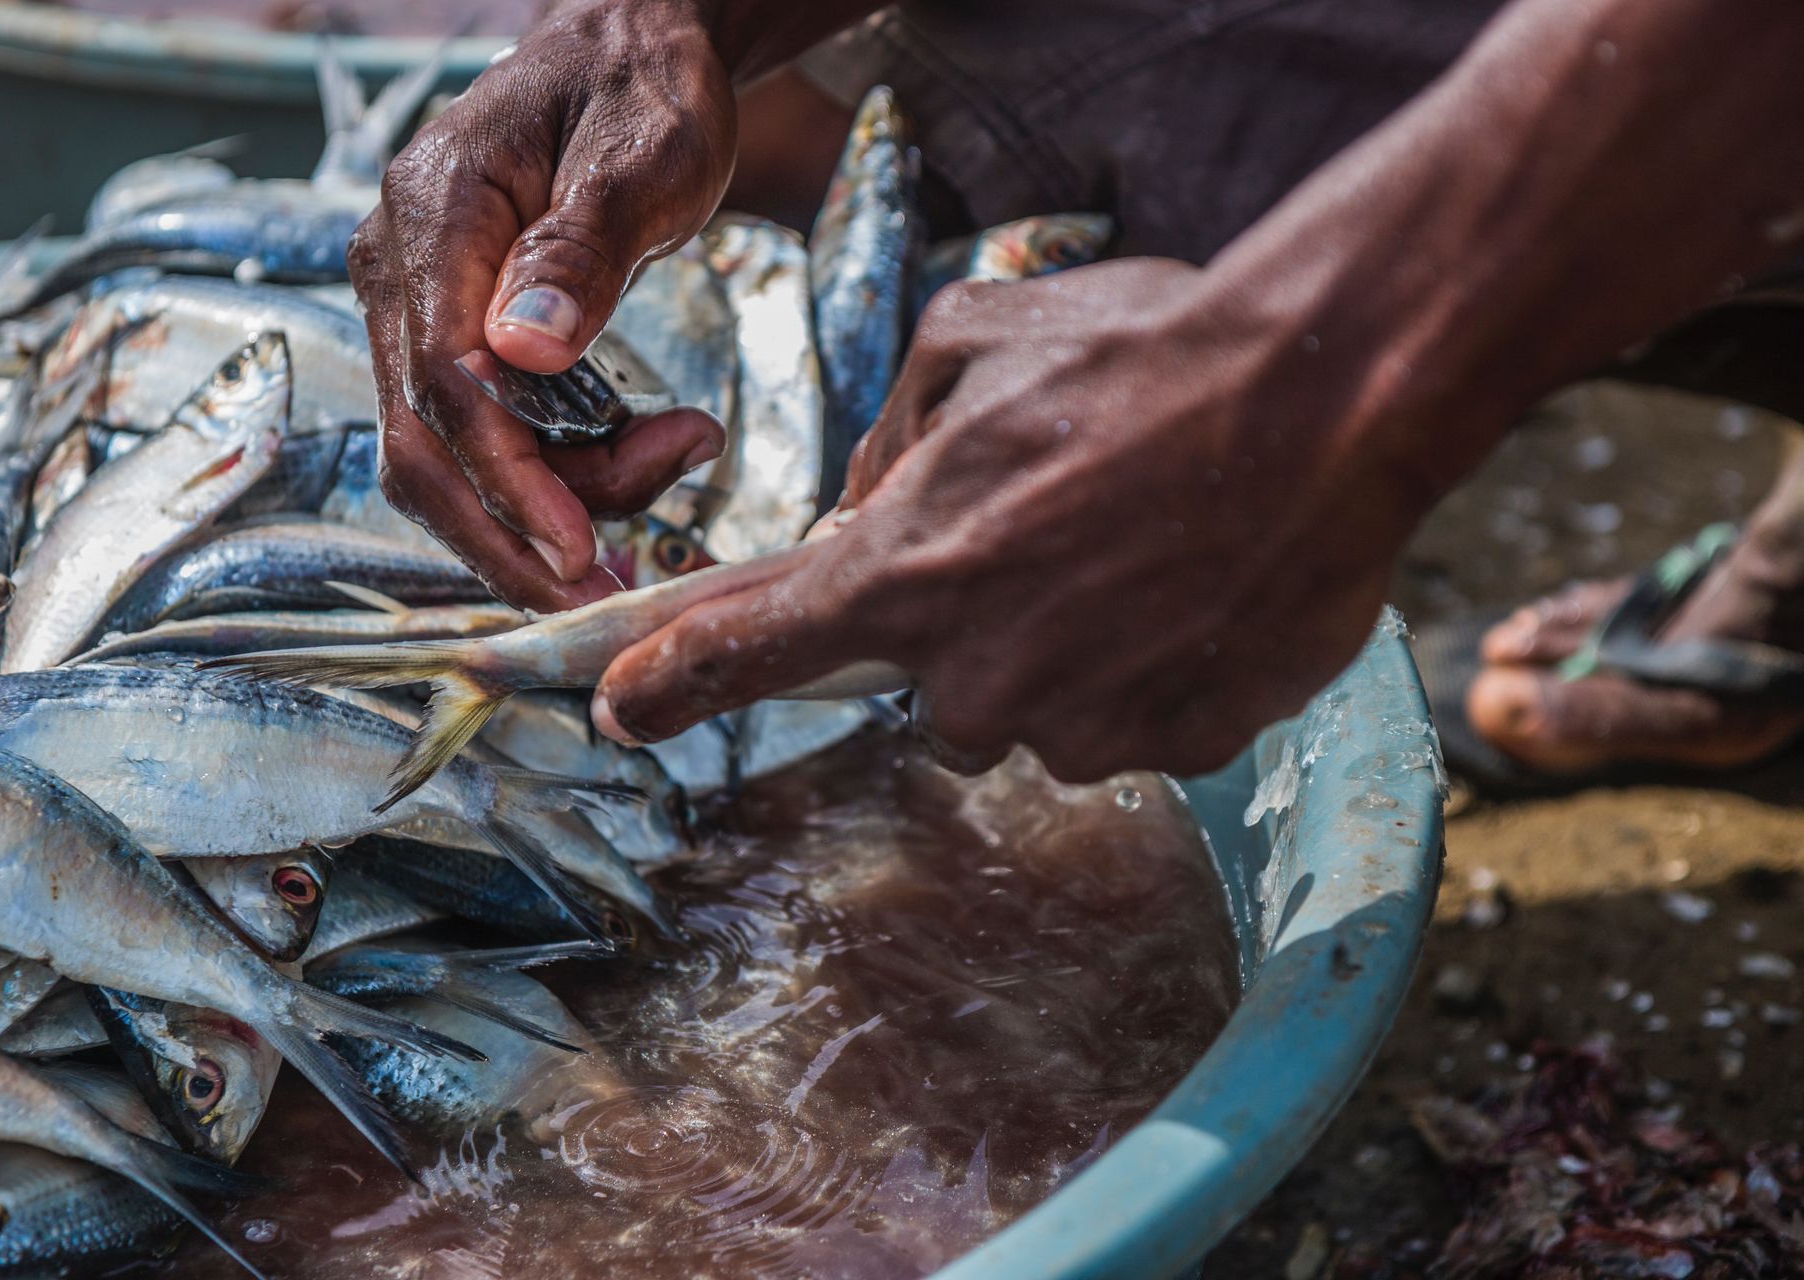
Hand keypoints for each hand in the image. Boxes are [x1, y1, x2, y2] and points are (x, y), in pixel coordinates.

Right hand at [349, 0, 733, 609]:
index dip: (511, 482)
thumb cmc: (644, 90)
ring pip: (454, 455)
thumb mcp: (646, 156)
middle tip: (606, 593)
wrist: (627, 51)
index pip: (446, 384)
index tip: (583, 552)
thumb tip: (522, 348)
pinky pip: (485, 434)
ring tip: (680, 455)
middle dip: (513, 536)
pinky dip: (560, 470)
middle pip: (422, 448)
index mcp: (435, 214)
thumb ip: (586, 248)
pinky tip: (646, 449)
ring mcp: (415, 303)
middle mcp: (400, 267)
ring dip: (556, 498)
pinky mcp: (449, 332)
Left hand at [591, 259, 1428, 779]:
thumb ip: (893, 433)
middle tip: (1046, 537)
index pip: (757, 649)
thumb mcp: (978, 340)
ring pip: (1034, 712)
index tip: (625, 709)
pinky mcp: (1180, 744)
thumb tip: (863, 503)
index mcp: (910, 570)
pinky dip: (1146, 667)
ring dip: (1063, 648)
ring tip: (1138, 545)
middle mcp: (981, 673)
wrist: (1331, 396)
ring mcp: (1085, 723)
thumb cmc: (1148, 351)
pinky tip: (1193, 584)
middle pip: (927, 693)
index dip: (680, 682)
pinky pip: (1130, 723)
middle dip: (966, 629)